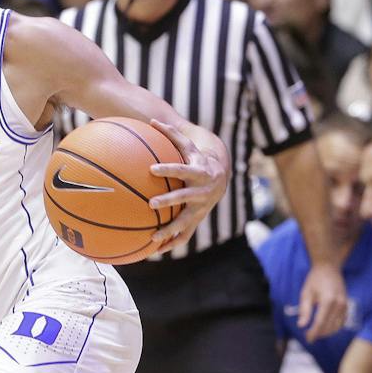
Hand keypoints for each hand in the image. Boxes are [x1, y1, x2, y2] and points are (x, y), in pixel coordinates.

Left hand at [146, 118, 228, 252]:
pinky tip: (154, 252)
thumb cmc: (197, 159)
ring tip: (153, 238)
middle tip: (150, 204)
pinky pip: (186, 235)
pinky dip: (172, 243)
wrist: (221, 177)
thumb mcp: (188, 147)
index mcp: (199, 172)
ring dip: (170, 230)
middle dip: (169, 201)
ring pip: (186, 222)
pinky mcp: (198, 219)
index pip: (182, 170)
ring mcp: (201, 208)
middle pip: (185, 198)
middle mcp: (202, 192)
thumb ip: (172, 134)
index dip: (168, 169)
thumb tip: (151, 120)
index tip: (151, 169)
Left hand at [298, 262, 346, 341]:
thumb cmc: (315, 280)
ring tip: (316, 333)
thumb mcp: (306, 294)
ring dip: (327, 332)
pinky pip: (342, 321)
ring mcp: (345, 305)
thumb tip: (302, 325)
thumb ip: (304, 310)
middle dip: (319, 334)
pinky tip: (326, 328)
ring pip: (337, 326)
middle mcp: (339, 304)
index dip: (314, 333)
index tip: (308, 339)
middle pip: (329, 326)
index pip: (320, 323)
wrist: (329, 268)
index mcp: (328, 301)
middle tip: (309, 336)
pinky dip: (334, 327)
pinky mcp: (347, 305)